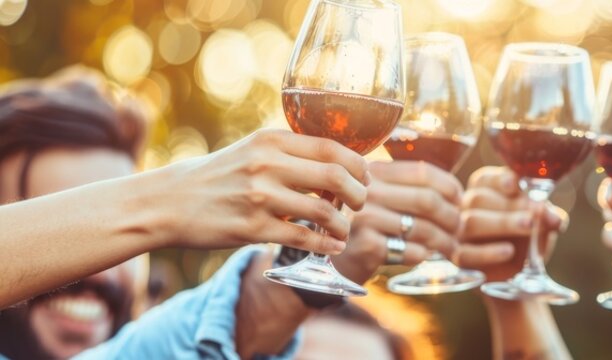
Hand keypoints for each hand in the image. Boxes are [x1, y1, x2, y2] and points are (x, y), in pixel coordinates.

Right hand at [152, 129, 368, 253]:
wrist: (167, 202)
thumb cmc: (218, 176)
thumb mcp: (252, 150)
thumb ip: (291, 154)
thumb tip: (339, 164)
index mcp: (271, 140)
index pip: (333, 148)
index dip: (359, 166)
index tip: (364, 178)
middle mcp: (267, 164)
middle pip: (337, 176)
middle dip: (359, 195)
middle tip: (359, 205)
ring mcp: (259, 197)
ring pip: (324, 211)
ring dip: (343, 225)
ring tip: (343, 231)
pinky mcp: (251, 228)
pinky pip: (303, 239)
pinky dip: (326, 245)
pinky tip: (332, 247)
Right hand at [333, 161, 462, 283]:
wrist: (335, 260)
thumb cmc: (369, 227)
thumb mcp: (384, 198)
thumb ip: (411, 188)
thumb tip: (459, 195)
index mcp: (375, 173)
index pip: (423, 172)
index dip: (450, 187)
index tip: (461, 202)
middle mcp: (368, 192)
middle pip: (427, 200)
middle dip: (452, 217)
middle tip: (460, 230)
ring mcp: (365, 218)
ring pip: (422, 228)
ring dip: (444, 241)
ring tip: (451, 248)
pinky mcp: (366, 246)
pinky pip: (412, 251)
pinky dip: (424, 256)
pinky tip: (425, 256)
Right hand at [455, 167, 566, 282]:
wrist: (517, 275)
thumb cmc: (526, 239)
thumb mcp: (541, 225)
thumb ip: (548, 217)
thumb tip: (555, 218)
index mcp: (485, 192)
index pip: (485, 179)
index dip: (499, 180)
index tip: (516, 185)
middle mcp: (467, 209)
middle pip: (478, 199)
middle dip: (508, 205)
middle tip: (533, 214)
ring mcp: (459, 233)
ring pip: (471, 222)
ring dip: (502, 223)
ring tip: (528, 226)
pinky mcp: (459, 258)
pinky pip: (466, 254)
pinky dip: (488, 252)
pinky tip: (509, 251)